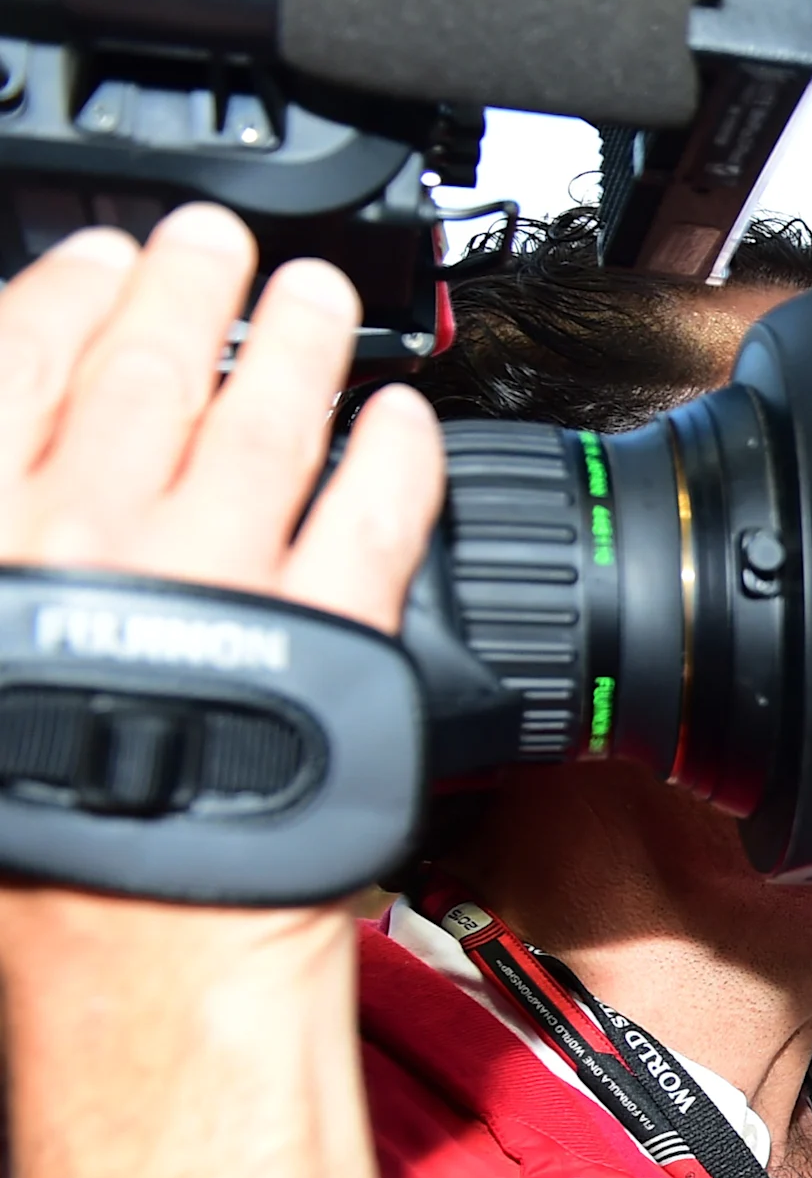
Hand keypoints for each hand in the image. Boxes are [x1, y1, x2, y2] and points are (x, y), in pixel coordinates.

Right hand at [0, 204, 441, 942]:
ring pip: (261, 419)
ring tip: (313, 301)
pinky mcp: (327, 624)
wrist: (126, 933)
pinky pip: (374, 510)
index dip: (67, 297)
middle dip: (188, 289)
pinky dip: (393, 452)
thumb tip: (13, 489)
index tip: (100, 261)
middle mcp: (92, 532)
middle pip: (144, 370)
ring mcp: (216, 573)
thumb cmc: (33, 828)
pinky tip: (407, 423)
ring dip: (293, 342)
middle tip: (219, 244)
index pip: (14, 367)